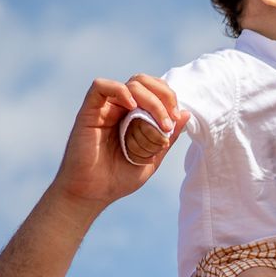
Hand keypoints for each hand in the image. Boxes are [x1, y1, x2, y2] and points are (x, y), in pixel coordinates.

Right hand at [50, 75, 184, 209]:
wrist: (92, 194)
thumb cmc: (118, 179)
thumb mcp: (153, 158)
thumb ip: (167, 137)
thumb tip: (186, 114)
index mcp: (134, 117)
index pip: (153, 91)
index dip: (169, 98)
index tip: (177, 118)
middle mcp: (119, 109)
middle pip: (143, 82)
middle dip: (164, 94)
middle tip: (172, 117)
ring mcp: (104, 109)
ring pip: (130, 84)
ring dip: (152, 99)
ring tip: (161, 123)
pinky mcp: (89, 112)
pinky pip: (101, 87)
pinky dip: (120, 90)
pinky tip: (132, 106)